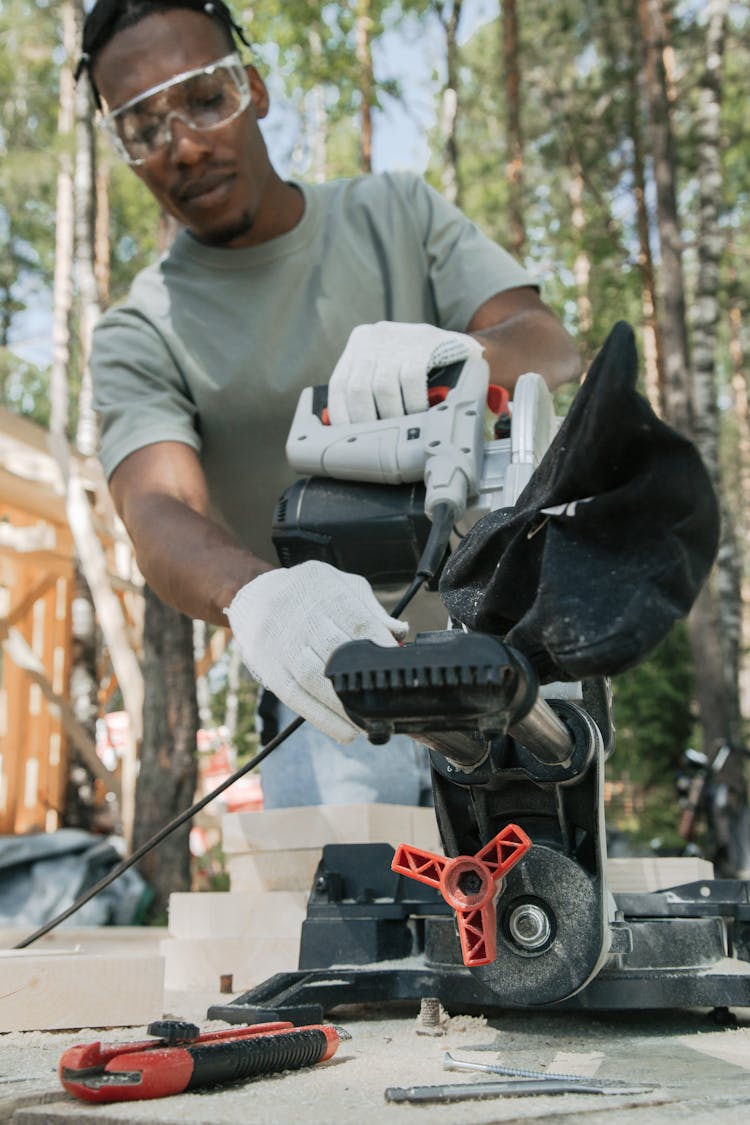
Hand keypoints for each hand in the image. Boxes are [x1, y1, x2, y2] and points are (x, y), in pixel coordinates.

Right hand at [225, 561, 408, 742]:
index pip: (357, 621)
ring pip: (313, 679)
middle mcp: (300, 616)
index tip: (399, 668)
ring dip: (343, 709)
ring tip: (367, 726)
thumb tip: (398, 634)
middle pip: (334, 652)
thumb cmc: (308, 594)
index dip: (379, 647)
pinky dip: (322, 718)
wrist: (255, 598)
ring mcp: (282, 643)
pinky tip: (344, 732)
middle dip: (363, 682)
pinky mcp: (269, 668)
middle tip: (387, 705)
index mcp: (324, 591)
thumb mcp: (341, 585)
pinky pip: (295, 697)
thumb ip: (370, 609)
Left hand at [327, 322, 483, 424]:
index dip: (342, 415)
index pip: (339, 385)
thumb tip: (348, 428)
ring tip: (401, 429)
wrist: (461, 347)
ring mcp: (399, 338)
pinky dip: (413, 403)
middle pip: (357, 388)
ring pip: (383, 388)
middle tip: (379, 439)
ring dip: (392, 415)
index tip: (348, 437)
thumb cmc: (420, 365)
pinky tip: (419, 413)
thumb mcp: (390, 368)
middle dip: (367, 421)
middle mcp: (374, 337)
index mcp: (359, 343)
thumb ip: (369, 389)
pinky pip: (411, 380)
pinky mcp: (425, 342)